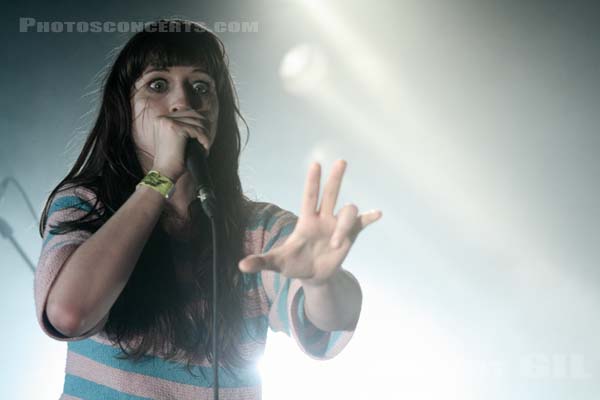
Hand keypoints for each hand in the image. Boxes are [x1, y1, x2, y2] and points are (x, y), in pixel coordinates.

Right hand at [151, 109, 213, 180]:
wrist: (164, 173)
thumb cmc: (171, 161)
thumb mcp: (175, 140)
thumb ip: (184, 129)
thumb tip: (202, 119)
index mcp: (161, 119)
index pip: (186, 112)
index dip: (199, 122)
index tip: (205, 134)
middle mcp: (163, 118)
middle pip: (193, 114)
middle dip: (204, 127)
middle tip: (207, 140)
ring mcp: (168, 121)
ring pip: (197, 122)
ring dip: (205, 135)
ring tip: (205, 146)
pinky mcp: (175, 128)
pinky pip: (198, 130)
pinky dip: (205, 140)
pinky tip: (205, 148)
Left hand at [238, 160, 381, 286]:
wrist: (313, 276)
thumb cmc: (293, 264)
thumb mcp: (277, 264)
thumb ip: (261, 262)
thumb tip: (240, 265)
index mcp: (306, 221)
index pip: (309, 197)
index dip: (312, 182)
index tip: (315, 165)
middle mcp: (323, 218)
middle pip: (330, 194)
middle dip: (335, 178)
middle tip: (341, 162)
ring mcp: (337, 226)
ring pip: (346, 212)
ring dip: (344, 226)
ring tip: (336, 245)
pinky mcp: (350, 236)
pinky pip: (361, 224)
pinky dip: (369, 218)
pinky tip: (377, 213)